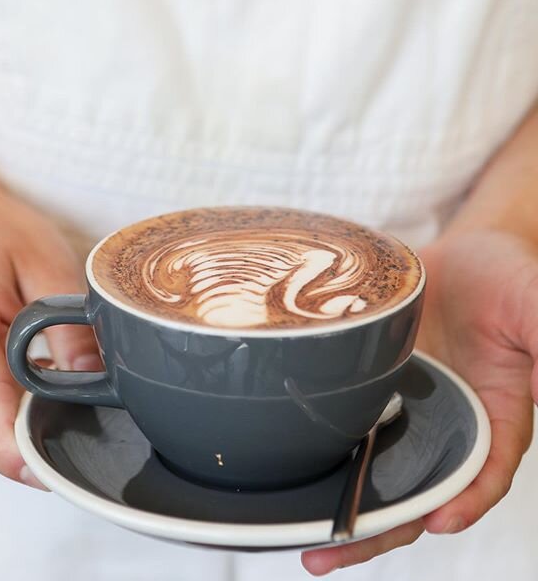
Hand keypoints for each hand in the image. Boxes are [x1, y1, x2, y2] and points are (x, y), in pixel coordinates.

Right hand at [0, 194, 100, 486]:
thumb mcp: (46, 261)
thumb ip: (68, 324)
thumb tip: (90, 378)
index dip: (23, 451)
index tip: (53, 471)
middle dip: (40, 406)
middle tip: (63, 360)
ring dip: (24, 396)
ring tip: (31, 345)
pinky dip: (8, 393)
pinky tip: (15, 356)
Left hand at [302, 230, 536, 574]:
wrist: (461, 253)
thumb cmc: (505, 276)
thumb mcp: (532, 298)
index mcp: (495, 412)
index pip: (485, 469)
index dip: (467, 500)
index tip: (441, 520)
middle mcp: (448, 421)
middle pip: (418, 489)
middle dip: (380, 528)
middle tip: (328, 553)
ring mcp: (408, 406)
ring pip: (378, 468)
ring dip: (345, 503)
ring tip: (300, 536)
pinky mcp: (374, 386)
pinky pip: (351, 424)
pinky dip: (326, 450)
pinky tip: (291, 467)